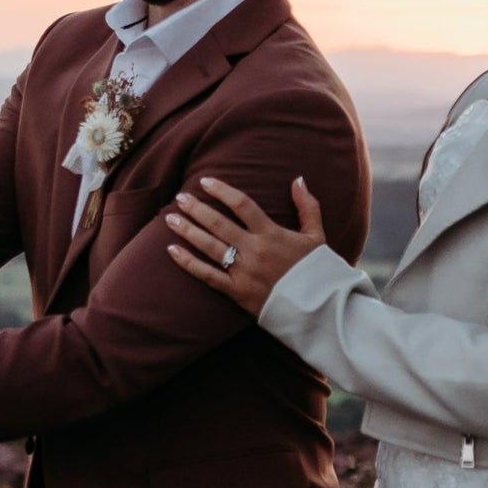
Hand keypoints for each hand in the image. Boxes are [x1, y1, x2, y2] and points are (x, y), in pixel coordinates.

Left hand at [165, 176, 325, 316]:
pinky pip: (207, 275)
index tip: (205, 181)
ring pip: (209, 247)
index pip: (242, 205)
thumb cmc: (317, 271)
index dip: (222, 190)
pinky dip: (188, 263)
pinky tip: (172, 251)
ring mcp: (244, 271)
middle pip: (219, 223)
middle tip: (180, 198)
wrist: (318, 308)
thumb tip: (298, 179)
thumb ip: (308, 206)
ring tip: (170, 219)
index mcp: (272, 233)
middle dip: (196, 209)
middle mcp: (254, 250)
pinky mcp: (237, 292)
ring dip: (187, 231)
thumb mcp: (317, 235)